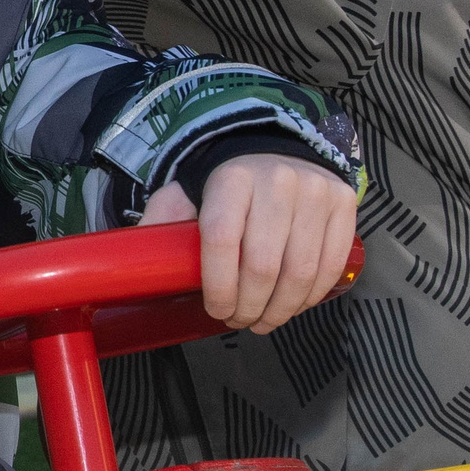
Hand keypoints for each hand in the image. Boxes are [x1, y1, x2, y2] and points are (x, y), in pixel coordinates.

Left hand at [140, 152, 356, 335]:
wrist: (275, 149)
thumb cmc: (222, 186)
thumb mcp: (184, 194)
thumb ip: (160, 226)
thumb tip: (125, 267)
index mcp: (230, 179)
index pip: (221, 241)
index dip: (217, 286)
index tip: (215, 309)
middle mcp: (277, 181)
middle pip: (262, 265)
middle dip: (247, 306)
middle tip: (237, 321)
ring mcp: (315, 191)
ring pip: (300, 272)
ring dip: (280, 310)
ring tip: (264, 321)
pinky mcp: (344, 204)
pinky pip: (330, 265)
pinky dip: (311, 296)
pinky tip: (293, 305)